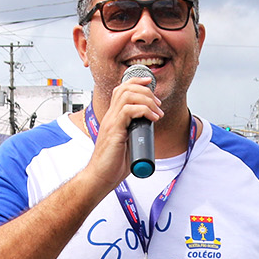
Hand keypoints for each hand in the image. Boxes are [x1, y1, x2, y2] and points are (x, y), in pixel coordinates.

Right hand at [81, 75, 163, 197]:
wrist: (101, 177)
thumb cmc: (112, 164)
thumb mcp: (127, 143)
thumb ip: (135, 133)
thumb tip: (150, 129)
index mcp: (113, 117)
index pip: (121, 89)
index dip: (136, 81)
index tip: (150, 84)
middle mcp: (110, 116)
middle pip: (125, 88)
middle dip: (146, 91)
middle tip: (158, 104)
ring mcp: (111, 122)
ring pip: (127, 95)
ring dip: (147, 100)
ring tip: (157, 112)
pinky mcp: (114, 130)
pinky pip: (128, 110)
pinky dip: (144, 110)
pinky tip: (153, 119)